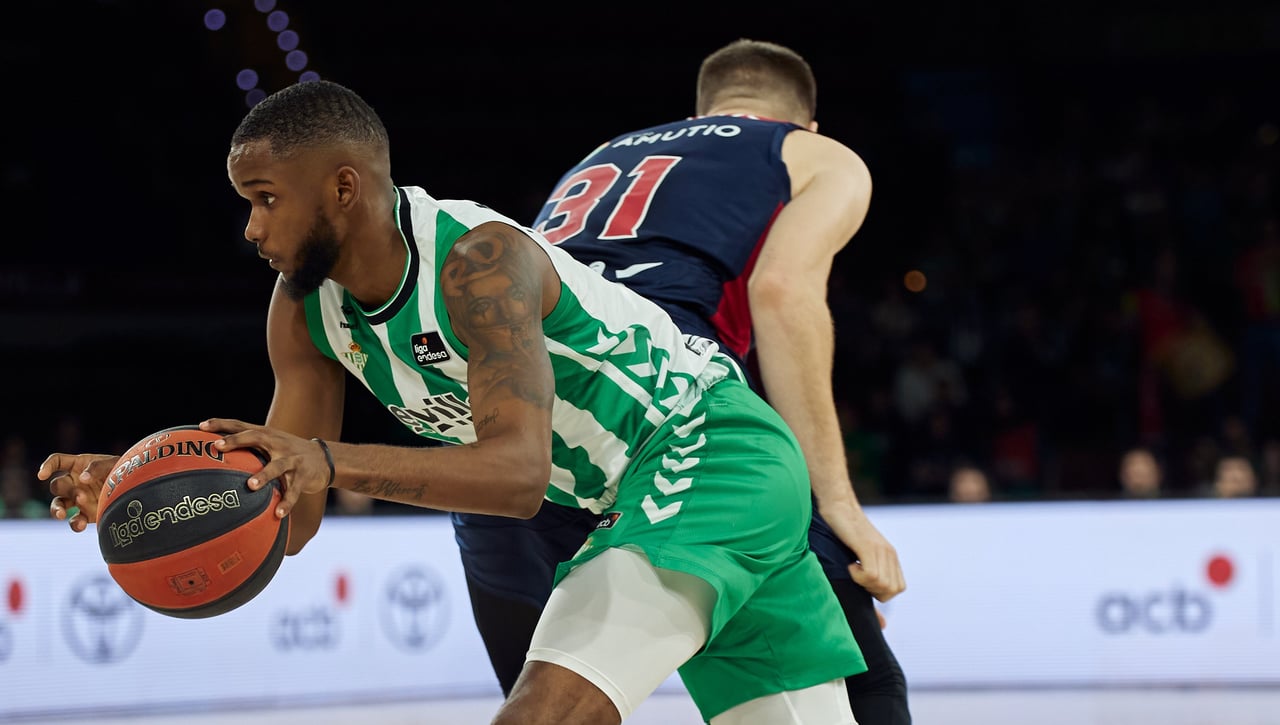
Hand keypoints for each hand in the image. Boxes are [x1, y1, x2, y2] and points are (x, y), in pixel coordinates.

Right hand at [37, 453, 119, 531]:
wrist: (137, 488)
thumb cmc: (122, 470)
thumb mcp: (113, 463)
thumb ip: (97, 467)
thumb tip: (82, 478)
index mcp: (77, 465)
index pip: (57, 461)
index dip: (47, 466)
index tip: (41, 475)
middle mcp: (74, 482)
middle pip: (57, 486)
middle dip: (66, 491)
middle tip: (81, 495)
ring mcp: (78, 499)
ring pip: (58, 505)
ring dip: (57, 510)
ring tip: (62, 514)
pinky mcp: (86, 514)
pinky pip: (74, 520)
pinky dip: (74, 524)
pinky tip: (79, 525)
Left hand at [200, 418, 330, 518]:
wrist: (325, 458)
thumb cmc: (288, 453)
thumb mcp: (271, 445)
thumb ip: (249, 447)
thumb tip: (214, 457)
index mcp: (267, 435)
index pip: (241, 425)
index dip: (221, 424)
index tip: (201, 425)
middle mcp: (278, 444)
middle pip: (256, 437)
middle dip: (237, 441)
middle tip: (218, 446)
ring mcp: (292, 460)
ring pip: (277, 466)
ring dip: (264, 475)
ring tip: (251, 486)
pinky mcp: (303, 476)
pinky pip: (293, 491)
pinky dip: (286, 502)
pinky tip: (278, 514)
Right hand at [818, 497, 906, 602]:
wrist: (838, 505)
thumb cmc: (843, 533)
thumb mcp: (860, 559)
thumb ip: (871, 587)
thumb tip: (883, 624)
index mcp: (891, 557)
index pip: (898, 588)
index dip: (881, 591)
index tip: (863, 579)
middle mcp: (889, 554)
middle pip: (891, 591)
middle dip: (872, 590)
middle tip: (857, 574)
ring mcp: (880, 550)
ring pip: (882, 584)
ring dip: (864, 582)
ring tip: (853, 567)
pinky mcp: (868, 546)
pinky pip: (872, 574)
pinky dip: (858, 576)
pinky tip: (850, 564)